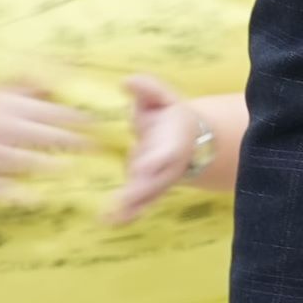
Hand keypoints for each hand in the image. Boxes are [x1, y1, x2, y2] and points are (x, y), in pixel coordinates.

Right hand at [0, 81, 92, 199]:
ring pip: (14, 159)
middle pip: (32, 133)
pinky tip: (35, 198)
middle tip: (92, 147)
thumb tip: (62, 70)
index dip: (68, 115)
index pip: (40, 109)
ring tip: (70, 168)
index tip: (94, 121)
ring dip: (42, 164)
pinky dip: (12, 193)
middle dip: (63, 139)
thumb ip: (28, 87)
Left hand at [107, 76, 213, 223]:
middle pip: (157, 181)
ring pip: (149, 197)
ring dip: (133, 208)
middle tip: (123, 199)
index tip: (141, 165)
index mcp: (174, 141)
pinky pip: (141, 204)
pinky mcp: (150, 190)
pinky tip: (110, 221)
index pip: (167, 153)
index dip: (155, 160)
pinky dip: (128, 214)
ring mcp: (161, 181)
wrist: (192, 142)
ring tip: (113, 217)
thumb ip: (148, 90)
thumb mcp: (163, 98)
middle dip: (141, 191)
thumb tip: (127, 81)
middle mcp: (170, 166)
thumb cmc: (170, 116)